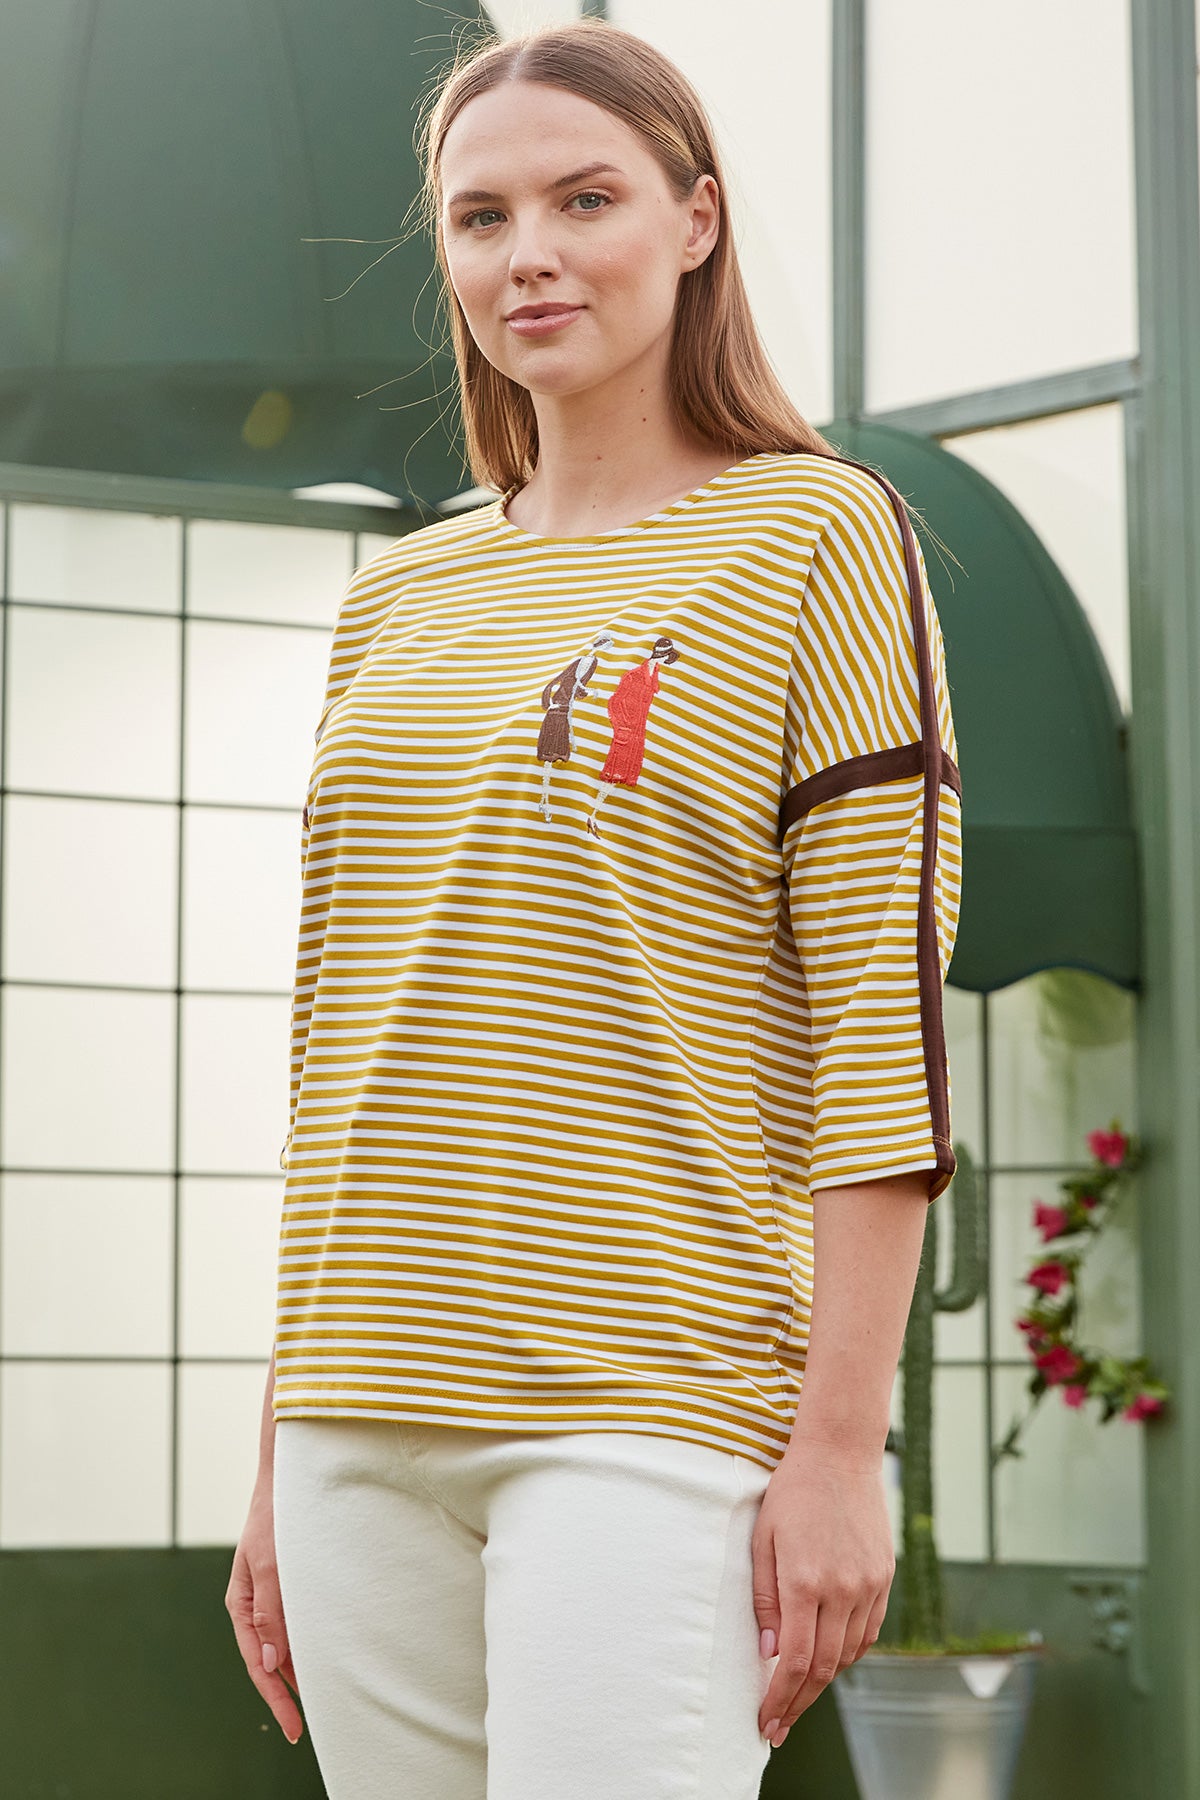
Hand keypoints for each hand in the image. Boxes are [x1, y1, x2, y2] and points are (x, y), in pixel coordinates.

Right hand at [225, 1480, 303, 1745]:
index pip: (258, 1663)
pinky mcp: (287, 1587)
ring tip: (319, 1700)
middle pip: (268, 1661)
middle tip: (304, 1726)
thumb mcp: (271, 1564)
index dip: (275, 1697)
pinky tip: (321, 1658)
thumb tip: (272, 1661)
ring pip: (282, 1645)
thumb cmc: (274, 1518)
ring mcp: (270, 1597)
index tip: (292, 1726)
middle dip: (284, 1694)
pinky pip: (294, 1625)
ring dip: (297, 1671)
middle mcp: (253, 1606)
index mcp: (241, 1605)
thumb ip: (270, 1612)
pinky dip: (305, 1646)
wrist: (286, 1482)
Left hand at [752, 1437, 894, 1747]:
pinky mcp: (884, 1578)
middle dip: (798, 1701)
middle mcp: (842, 1589)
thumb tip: (768, 1653)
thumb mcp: (763, 1540)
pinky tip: (830, 1660)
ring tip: (798, 1696)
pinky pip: (868, 1632)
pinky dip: (849, 1654)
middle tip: (779, 1724)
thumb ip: (764, 1599)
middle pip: (824, 1668)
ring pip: (848, 1654)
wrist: (840, 1455)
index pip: (796, 1661)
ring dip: (823, 1681)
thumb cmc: (792, 1493)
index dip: (780, 1699)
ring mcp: (868, 1585)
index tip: (766, 1722)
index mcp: (806, 1581)